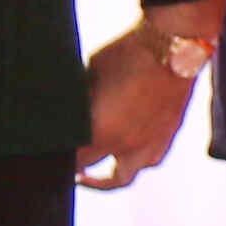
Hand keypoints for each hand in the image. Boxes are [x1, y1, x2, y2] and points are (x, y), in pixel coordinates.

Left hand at [79, 0, 221, 190]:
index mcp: (101, 132)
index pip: (73, 160)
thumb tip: (72, 107)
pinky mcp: (168, 135)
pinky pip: (148, 161)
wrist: (174, 46)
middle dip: (79, 169)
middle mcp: (126, 146)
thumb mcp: (91, 73)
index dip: (60, 157)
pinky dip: (135, 161)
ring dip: (107, 178)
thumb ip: (82, 98)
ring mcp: (150, 144)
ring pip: (124, 177)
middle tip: (68, 166)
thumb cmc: (127, 54)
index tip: (51, 152)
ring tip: (96, 174)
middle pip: (94, 172)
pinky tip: (128, 151)